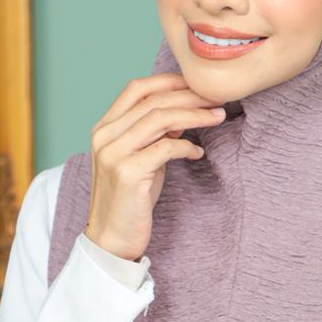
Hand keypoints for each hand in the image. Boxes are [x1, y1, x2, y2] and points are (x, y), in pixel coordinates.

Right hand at [85, 73, 225, 260]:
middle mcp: (104, 136)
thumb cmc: (130, 200)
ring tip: (218, 116)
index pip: (136, 88)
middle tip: (217, 96)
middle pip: (153, 101)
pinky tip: (198, 153)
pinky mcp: (127, 173)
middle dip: (190, 95)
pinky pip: (166, 148)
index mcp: (104, 128)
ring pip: (160, 118)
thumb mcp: (141, 159)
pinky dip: (187, 147)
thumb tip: (184, 109)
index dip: (170, 81)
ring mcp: (113, 154)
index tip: (198, 83)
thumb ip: (155, 134)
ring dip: (194, 114)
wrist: (112, 240)